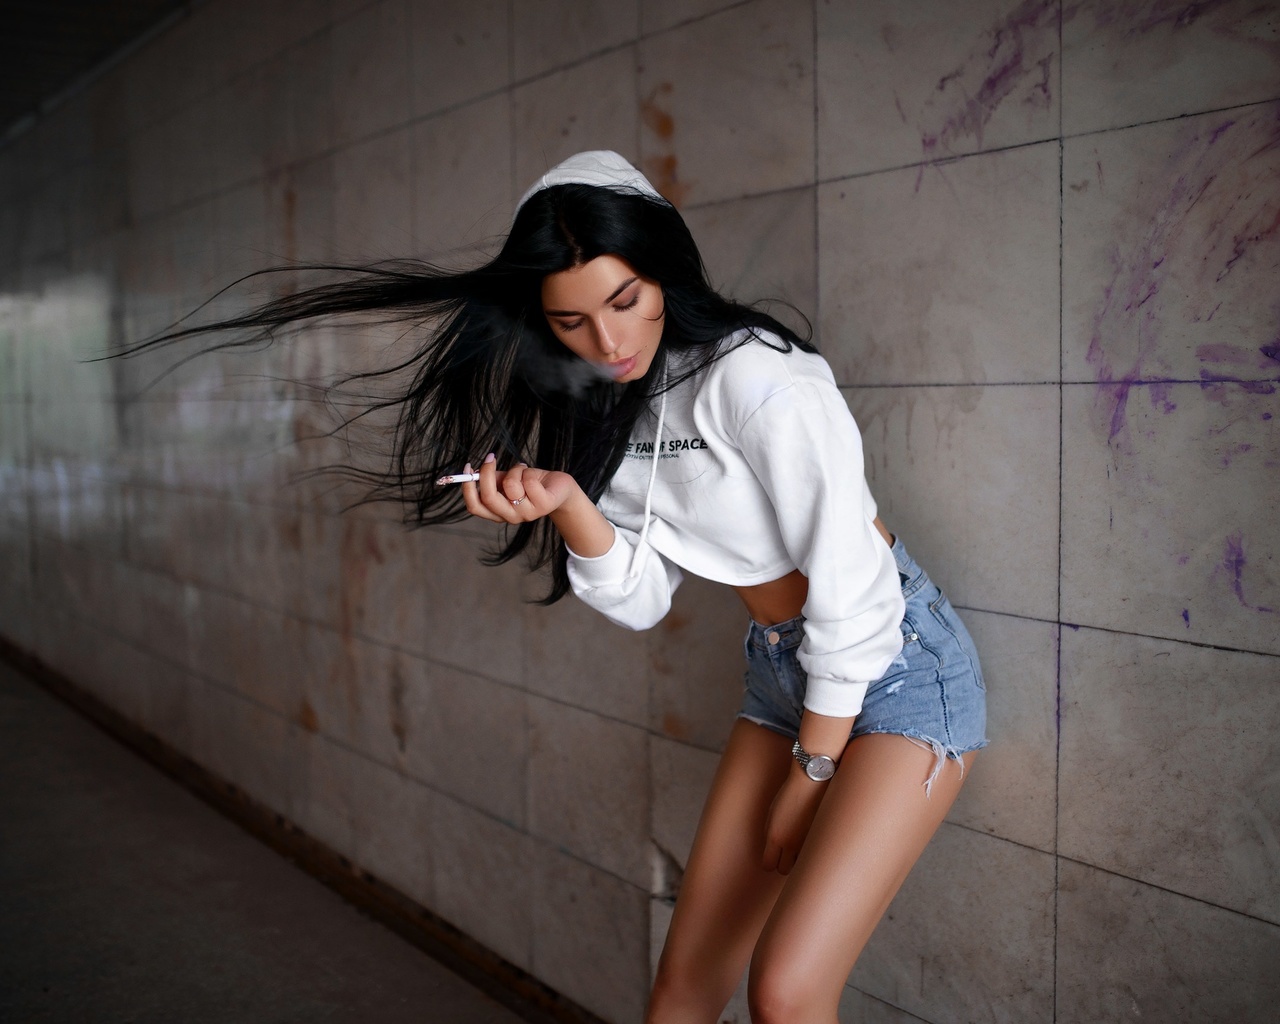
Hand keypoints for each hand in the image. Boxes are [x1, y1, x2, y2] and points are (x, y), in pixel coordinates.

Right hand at [461, 453, 578, 524]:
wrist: (558, 487)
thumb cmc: (530, 483)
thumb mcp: (508, 480)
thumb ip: (492, 479)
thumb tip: (475, 471)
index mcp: (498, 513)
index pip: (474, 507)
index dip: (467, 488)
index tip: (468, 467)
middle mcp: (511, 517)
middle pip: (489, 498)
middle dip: (487, 474)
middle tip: (490, 458)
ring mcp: (527, 514)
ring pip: (511, 485)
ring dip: (515, 470)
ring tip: (523, 471)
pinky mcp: (543, 506)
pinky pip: (528, 482)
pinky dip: (528, 472)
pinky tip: (535, 476)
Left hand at [761, 770, 828, 874]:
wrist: (813, 781)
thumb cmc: (791, 793)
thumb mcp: (773, 812)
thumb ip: (770, 832)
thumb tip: (771, 849)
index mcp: (775, 836)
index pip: (768, 865)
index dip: (770, 862)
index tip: (773, 856)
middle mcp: (791, 844)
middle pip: (784, 870)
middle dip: (785, 863)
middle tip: (787, 852)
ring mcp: (808, 843)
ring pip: (801, 865)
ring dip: (800, 859)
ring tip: (802, 845)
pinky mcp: (821, 839)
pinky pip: (814, 854)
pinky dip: (813, 851)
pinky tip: (813, 840)